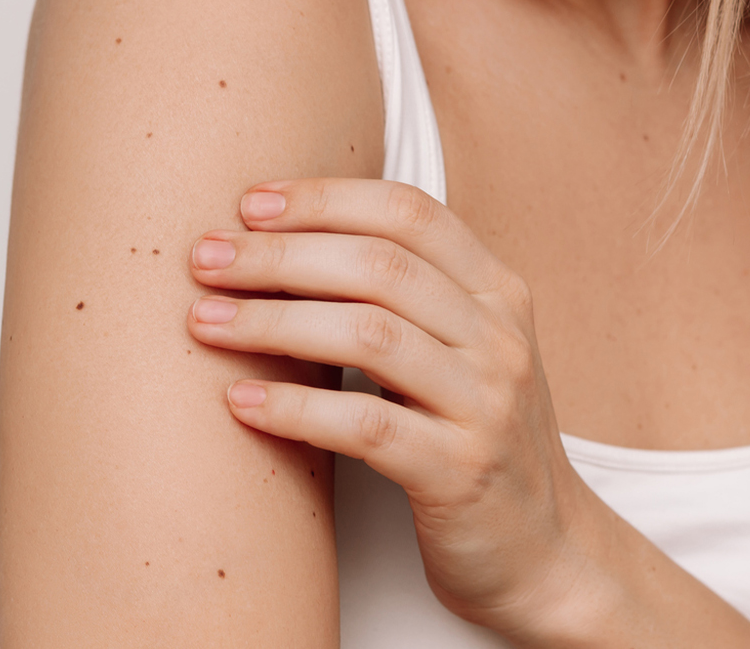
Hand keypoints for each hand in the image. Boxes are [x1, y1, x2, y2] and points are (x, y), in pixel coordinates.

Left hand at [185, 178, 601, 639]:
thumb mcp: (462, 354)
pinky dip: (296, 408)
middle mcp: (499, 338)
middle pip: (380, 265)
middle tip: (205, 258)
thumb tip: (286, 247)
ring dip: (274, 321)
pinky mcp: (460, 472)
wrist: (545, 551)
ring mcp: (487, 404)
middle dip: (280, 254)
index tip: (250, 204)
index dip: (325, 198)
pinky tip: (242, 400)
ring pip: (370, 335)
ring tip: (205, 321)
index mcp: (498, 294)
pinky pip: (365, 425)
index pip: (409, 213)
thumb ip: (406, 300)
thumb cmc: (478, 440)